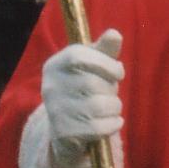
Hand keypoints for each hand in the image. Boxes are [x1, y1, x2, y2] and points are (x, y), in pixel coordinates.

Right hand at [41, 30, 124, 167]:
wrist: (67, 132)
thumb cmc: (84, 92)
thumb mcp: (93, 68)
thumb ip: (104, 51)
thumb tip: (114, 34)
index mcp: (54, 65)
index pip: (78, 56)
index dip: (105, 63)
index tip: (119, 72)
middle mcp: (49, 87)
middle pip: (92, 83)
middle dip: (111, 89)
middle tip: (110, 94)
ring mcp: (55, 111)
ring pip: (98, 106)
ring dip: (114, 108)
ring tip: (111, 108)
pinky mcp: (64, 133)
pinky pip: (99, 127)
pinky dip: (113, 124)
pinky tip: (111, 123)